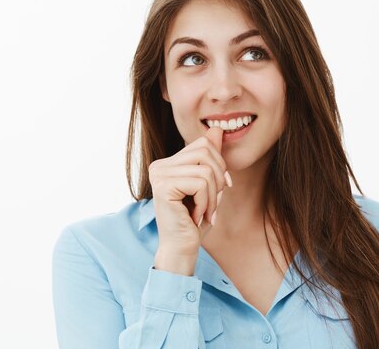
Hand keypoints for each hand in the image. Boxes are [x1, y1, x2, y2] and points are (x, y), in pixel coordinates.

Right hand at [149, 126, 230, 260]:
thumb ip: (210, 159)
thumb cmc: (195, 220)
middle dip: (218, 178)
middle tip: (213, 203)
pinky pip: (200, 183)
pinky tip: (196, 216)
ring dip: (213, 196)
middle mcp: (159, 165)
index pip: (203, 144)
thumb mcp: (208, 185)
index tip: (219, 189)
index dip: (219, 165)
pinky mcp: (163, 186)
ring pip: (205, 170)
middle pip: (206, 151)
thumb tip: (217, 129)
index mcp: (168, 163)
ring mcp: (159, 174)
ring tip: (205, 212)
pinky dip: (206, 202)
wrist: (182, 248)